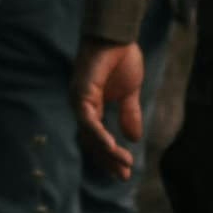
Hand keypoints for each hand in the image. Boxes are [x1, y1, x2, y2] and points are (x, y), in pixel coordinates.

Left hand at [72, 41, 147, 178]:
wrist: (118, 35)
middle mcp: (81, 107)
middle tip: (124, 176)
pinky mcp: (81, 93)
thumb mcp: (130, 92)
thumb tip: (134, 138)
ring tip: (124, 163)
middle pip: (91, 143)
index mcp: (91, 108)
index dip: (109, 157)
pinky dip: (99, 135)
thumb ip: (129, 114)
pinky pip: (88, 120)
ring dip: (107, 151)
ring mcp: (79, 101)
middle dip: (108, 161)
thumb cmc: (121, 58)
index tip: (125, 172)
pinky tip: (112, 146)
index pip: (96, 140)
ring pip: (90, 136)